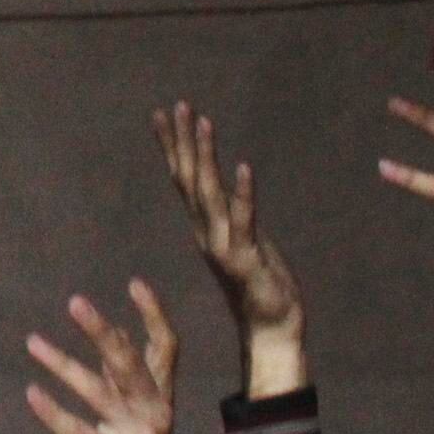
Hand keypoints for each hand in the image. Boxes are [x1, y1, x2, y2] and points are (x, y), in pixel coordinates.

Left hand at [23, 283, 178, 433]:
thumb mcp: (136, 418)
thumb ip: (127, 382)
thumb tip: (114, 335)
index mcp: (163, 400)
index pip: (166, 349)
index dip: (153, 315)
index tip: (135, 283)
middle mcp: (156, 414)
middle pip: (130, 362)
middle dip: (101, 330)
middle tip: (75, 302)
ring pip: (95, 391)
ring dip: (60, 363)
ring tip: (32, 342)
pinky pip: (76, 431)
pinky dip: (52, 412)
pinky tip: (32, 393)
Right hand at [154, 102, 302, 336]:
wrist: (271, 328)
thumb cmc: (260, 285)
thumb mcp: (244, 240)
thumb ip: (233, 215)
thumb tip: (227, 187)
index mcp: (206, 225)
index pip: (184, 177)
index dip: (174, 145)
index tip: (163, 113)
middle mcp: (208, 231)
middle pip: (190, 179)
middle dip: (182, 141)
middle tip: (177, 105)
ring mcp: (224, 244)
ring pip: (209, 193)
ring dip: (205, 157)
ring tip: (203, 122)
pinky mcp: (246, 258)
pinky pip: (243, 221)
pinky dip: (243, 194)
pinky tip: (244, 168)